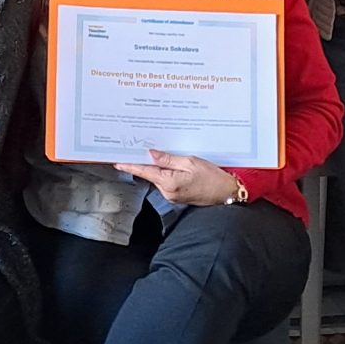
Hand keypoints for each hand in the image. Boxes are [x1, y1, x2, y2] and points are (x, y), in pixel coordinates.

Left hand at [112, 149, 244, 206]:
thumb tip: (152, 154)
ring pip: (158, 177)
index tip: (118, 161)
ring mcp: (172, 195)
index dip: (130, 165)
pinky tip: (171, 165)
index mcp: (169, 182)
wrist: (227, 192)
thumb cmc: (212, 177)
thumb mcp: (190, 162)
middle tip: (139, 148)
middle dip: (146, 162)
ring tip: (161, 154)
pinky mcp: (177, 195)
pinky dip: (165, 172)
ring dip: (157, 167)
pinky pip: (166, 181)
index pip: (144, 171)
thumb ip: (169, 158)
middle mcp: (167, 191)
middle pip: (150, 174)